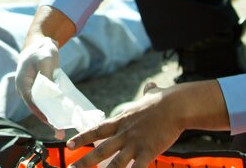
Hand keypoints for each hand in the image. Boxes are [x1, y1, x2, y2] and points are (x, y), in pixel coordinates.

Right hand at [15, 36, 59, 122]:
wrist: (41, 44)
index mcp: (23, 82)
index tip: (50, 121)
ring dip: (51, 117)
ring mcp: (33, 90)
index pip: (31, 101)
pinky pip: (47, 102)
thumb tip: (52, 93)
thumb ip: (47, 76)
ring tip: (62, 129)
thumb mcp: (45, 60)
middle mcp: (26, 89)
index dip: (40, 112)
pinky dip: (54, 109)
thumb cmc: (41, 50)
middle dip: (47, 119)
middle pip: (36, 107)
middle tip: (59, 130)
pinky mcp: (41, 90)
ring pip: (42, 107)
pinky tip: (63, 116)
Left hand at [66, 83, 182, 167]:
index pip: (97, 130)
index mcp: (121, 121)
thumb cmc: (165, 99)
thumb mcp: (151, 94)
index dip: (82, 137)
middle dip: (85, 161)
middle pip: (101, 150)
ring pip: (115, 163)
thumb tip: (151, 86)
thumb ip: (148, 92)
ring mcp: (135, 144)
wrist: (176, 105)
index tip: (69, 143)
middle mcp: (124, 134)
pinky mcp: (148, 151)